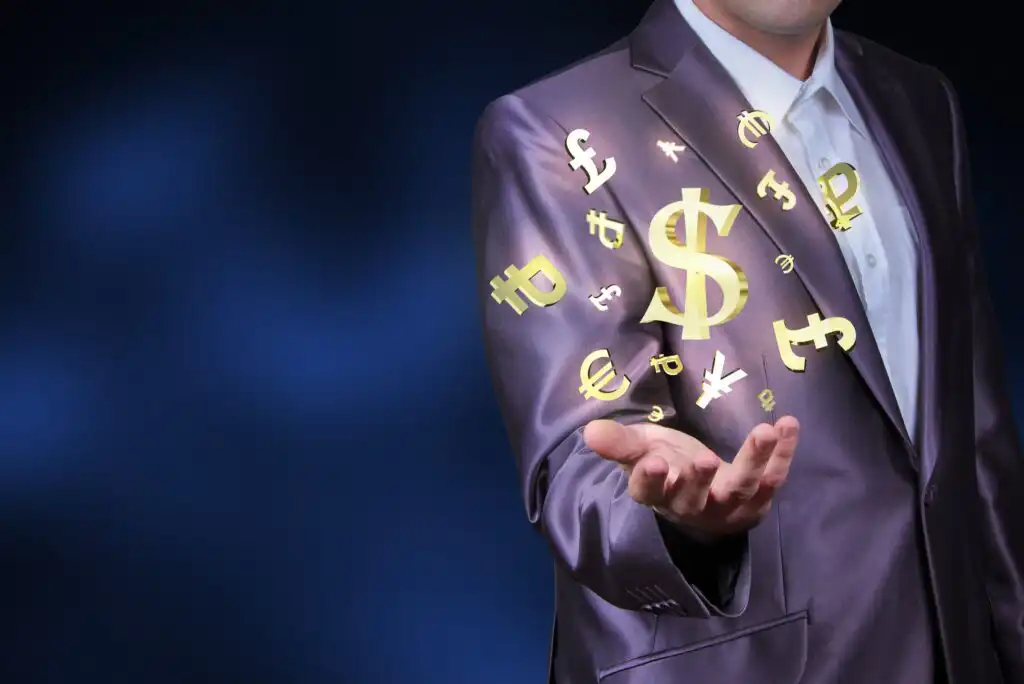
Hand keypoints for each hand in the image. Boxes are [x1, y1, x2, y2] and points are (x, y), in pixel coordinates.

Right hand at [583, 416, 799, 539]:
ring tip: (765, 431)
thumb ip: (619, 441)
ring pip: (740, 488)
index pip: (648, 492)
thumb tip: (589, 431)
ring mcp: (727, 507)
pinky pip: (772, 480)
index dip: (650, 480)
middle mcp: (691, 507)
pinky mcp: (756, 501)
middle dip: (700, 480)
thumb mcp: (640, 448)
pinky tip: (788, 425)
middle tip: (703, 460)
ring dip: (754, 461)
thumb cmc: (666, 464)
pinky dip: (782, 454)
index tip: (653, 462)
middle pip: (694, 498)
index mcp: (657, 494)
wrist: (701, 490)